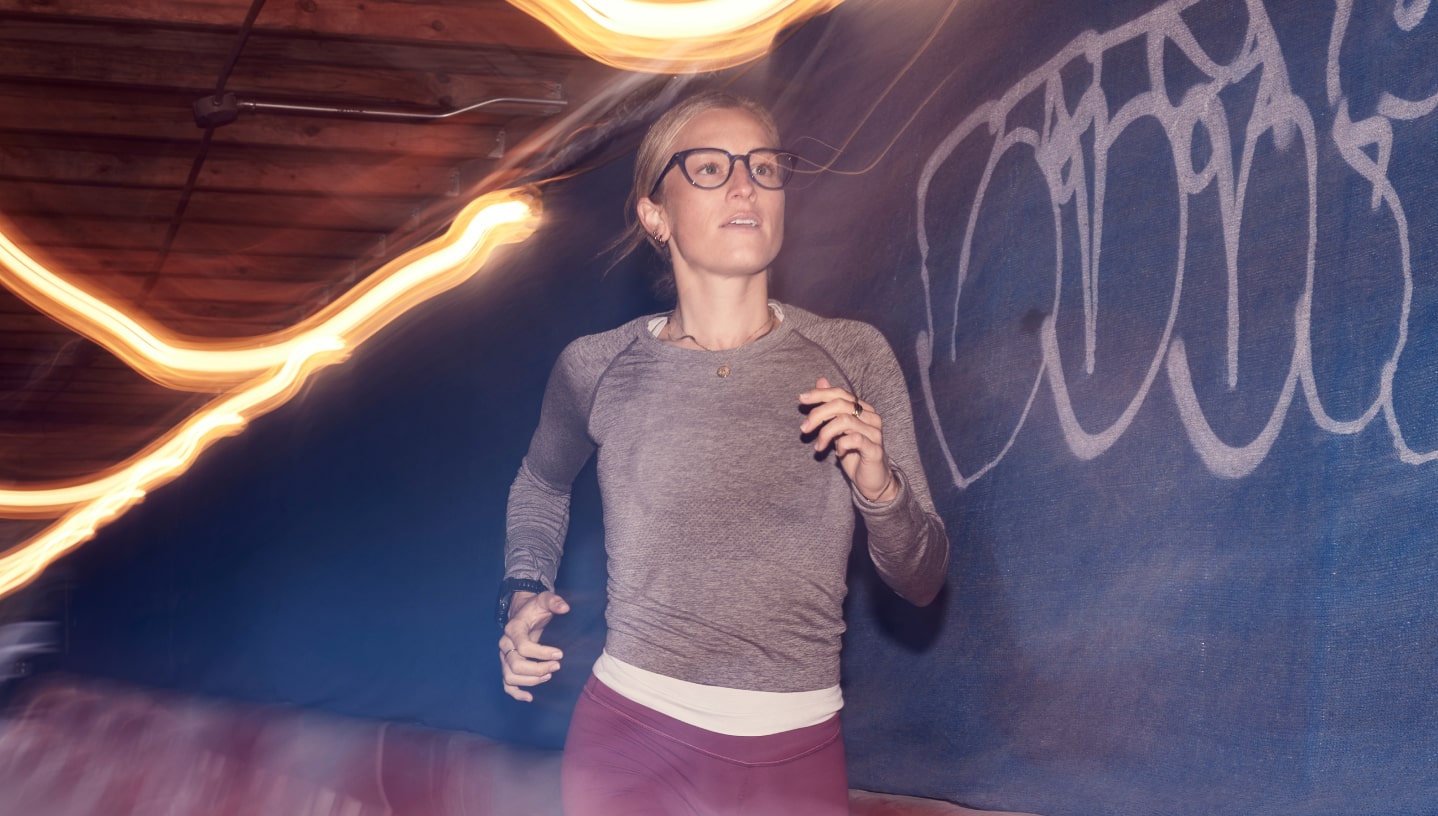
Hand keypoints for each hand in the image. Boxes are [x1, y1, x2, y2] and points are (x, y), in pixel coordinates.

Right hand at [498, 590, 568, 701]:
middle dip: (538, 669)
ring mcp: (504, 657)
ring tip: (549, 675)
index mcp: (513, 629)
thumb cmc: (535, 609)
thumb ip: (554, 601)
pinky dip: (517, 693)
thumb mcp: (544, 599)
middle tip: (557, 666)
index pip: (523, 646)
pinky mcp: (507, 666)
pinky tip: (531, 697)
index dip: (542, 653)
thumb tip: (565, 608)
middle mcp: (505, 644)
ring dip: (531, 680)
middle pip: (515, 665)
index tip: (560, 654)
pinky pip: (507, 684)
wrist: (523, 613)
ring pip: (510, 677)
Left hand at [799, 376, 896, 501]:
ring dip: (825, 433)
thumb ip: (831, 406)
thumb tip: (821, 380)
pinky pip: (854, 439)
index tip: (801, 399)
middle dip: (818, 414)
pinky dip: (840, 445)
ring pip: (845, 421)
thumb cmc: (854, 453)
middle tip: (804, 429)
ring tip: (818, 446)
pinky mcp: (875, 449)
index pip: (840, 393)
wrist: (872, 479)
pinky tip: (837, 452)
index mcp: (863, 408)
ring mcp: (875, 432)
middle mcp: (871, 417)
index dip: (820, 393)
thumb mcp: (838, 428)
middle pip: (841, 404)